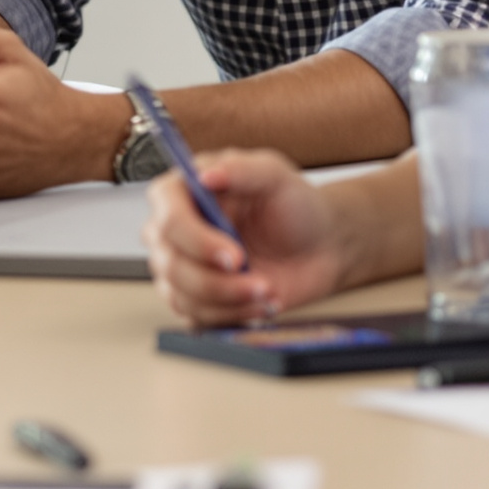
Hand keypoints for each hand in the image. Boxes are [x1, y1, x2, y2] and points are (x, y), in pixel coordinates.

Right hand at [143, 149, 349, 325]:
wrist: (320, 246)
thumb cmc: (294, 206)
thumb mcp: (275, 175)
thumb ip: (241, 169)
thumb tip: (205, 174)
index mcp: (184, 193)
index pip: (168, 219)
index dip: (196, 241)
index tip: (233, 255)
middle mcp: (175, 232)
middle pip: (170, 264)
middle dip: (217, 281)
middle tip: (259, 281)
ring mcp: (183, 268)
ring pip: (182, 296)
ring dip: (230, 301)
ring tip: (267, 291)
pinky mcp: (197, 299)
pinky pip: (197, 319)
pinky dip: (233, 316)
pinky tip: (261, 304)